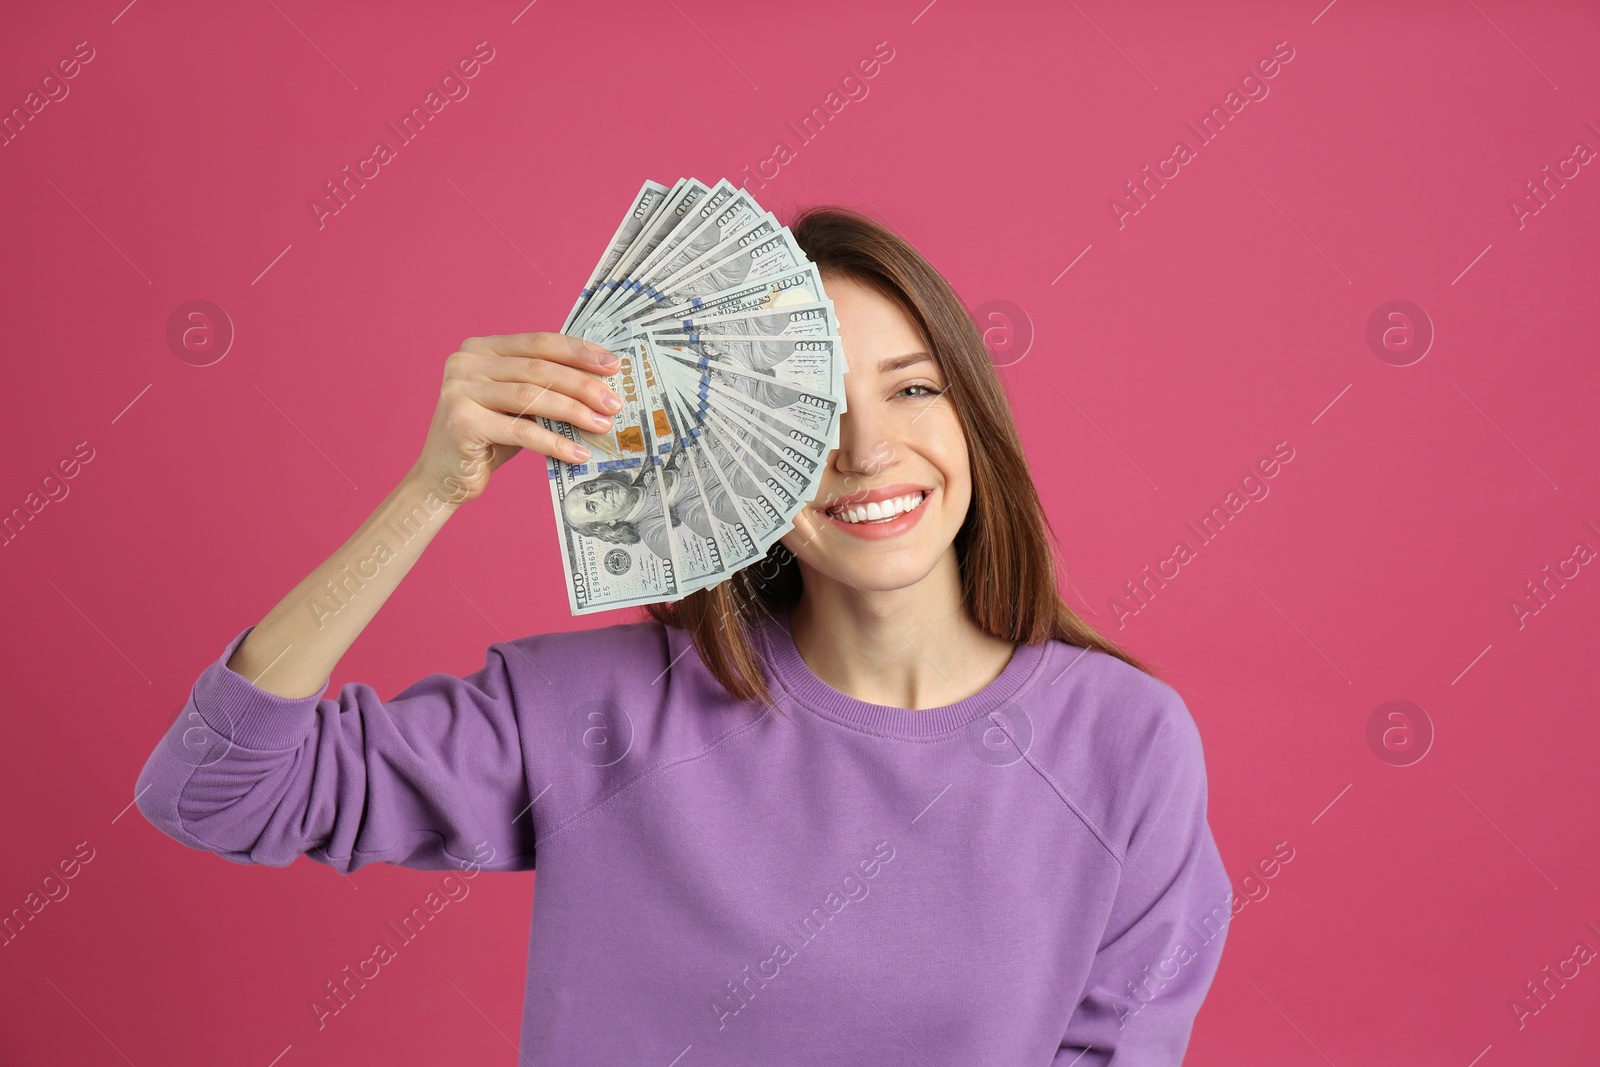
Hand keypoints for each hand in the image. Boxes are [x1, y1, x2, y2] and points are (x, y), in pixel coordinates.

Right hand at [408, 332, 622, 505]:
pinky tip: (578, 453)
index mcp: (482, 348)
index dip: (579, 352)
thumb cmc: (488, 437)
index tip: (613, 365)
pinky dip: (554, 443)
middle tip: (614, 403)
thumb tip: (601, 386)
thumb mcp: (517, 405)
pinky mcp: (462, 422)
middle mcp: (466, 362)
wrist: (444, 476)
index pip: (539, 342)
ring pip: (532, 397)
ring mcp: (459, 390)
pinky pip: (520, 431)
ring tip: (603, 426)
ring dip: (574, 412)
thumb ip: (544, 387)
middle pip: (539, 369)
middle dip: (583, 385)